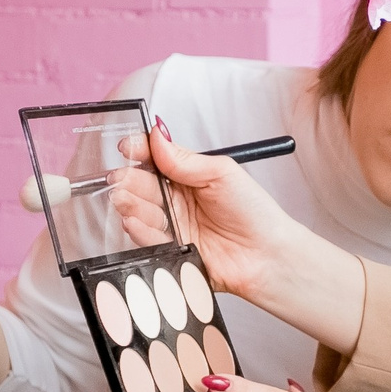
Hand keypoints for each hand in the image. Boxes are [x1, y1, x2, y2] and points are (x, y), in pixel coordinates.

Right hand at [107, 128, 361, 350]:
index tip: (127, 149)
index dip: (138, 151)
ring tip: (127, 200)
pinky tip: (135, 221)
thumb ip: (185, 159)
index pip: (154, 158)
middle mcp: (175, 199)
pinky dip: (140, 231)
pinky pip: (148, 240)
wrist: (268, 255)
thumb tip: (157, 136)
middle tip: (123, 179)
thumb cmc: (254, 212)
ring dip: (131, 205)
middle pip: (141, 185)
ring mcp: (172, 225)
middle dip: (129, 180)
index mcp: (186, 175)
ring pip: (140, 212)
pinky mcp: (170, 251)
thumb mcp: (222, 174)